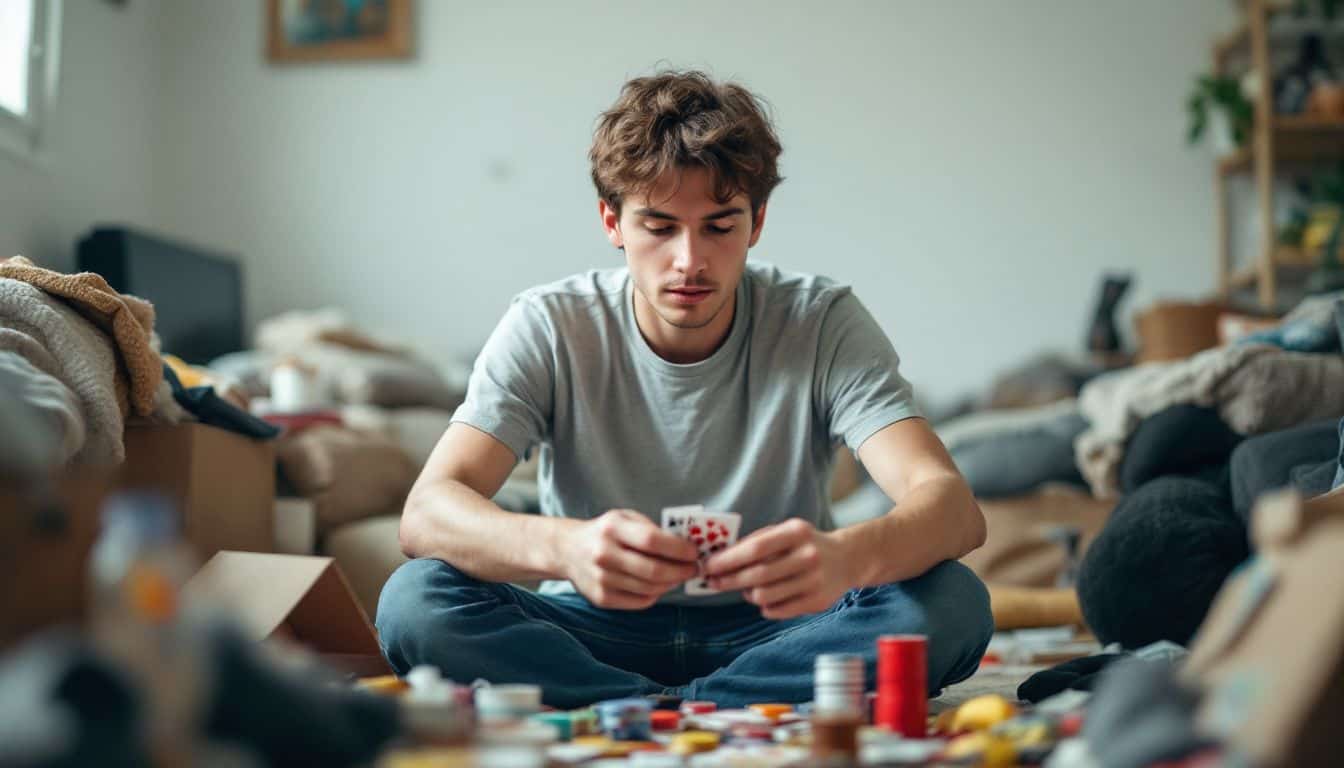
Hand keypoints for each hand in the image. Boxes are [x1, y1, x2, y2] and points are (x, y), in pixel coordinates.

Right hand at [560, 509, 698, 609]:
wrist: (567, 550)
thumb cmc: (605, 532)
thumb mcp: (625, 518)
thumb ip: (651, 529)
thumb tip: (685, 547)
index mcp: (613, 528)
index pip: (652, 541)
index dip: (678, 549)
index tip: (693, 553)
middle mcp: (604, 553)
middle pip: (653, 569)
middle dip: (681, 571)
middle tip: (693, 569)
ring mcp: (601, 578)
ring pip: (649, 588)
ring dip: (671, 584)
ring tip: (679, 576)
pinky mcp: (601, 598)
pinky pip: (639, 602)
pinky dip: (655, 595)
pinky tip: (659, 586)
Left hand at [702, 518, 854, 618]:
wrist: (846, 559)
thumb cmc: (803, 544)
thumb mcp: (784, 532)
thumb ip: (755, 542)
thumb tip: (719, 559)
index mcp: (796, 533)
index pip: (755, 549)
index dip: (728, 560)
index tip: (708, 566)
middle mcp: (808, 556)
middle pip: (757, 575)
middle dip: (729, 580)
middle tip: (713, 582)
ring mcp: (814, 580)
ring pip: (764, 596)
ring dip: (747, 594)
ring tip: (746, 588)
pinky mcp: (817, 601)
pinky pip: (777, 611)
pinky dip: (764, 606)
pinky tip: (765, 598)